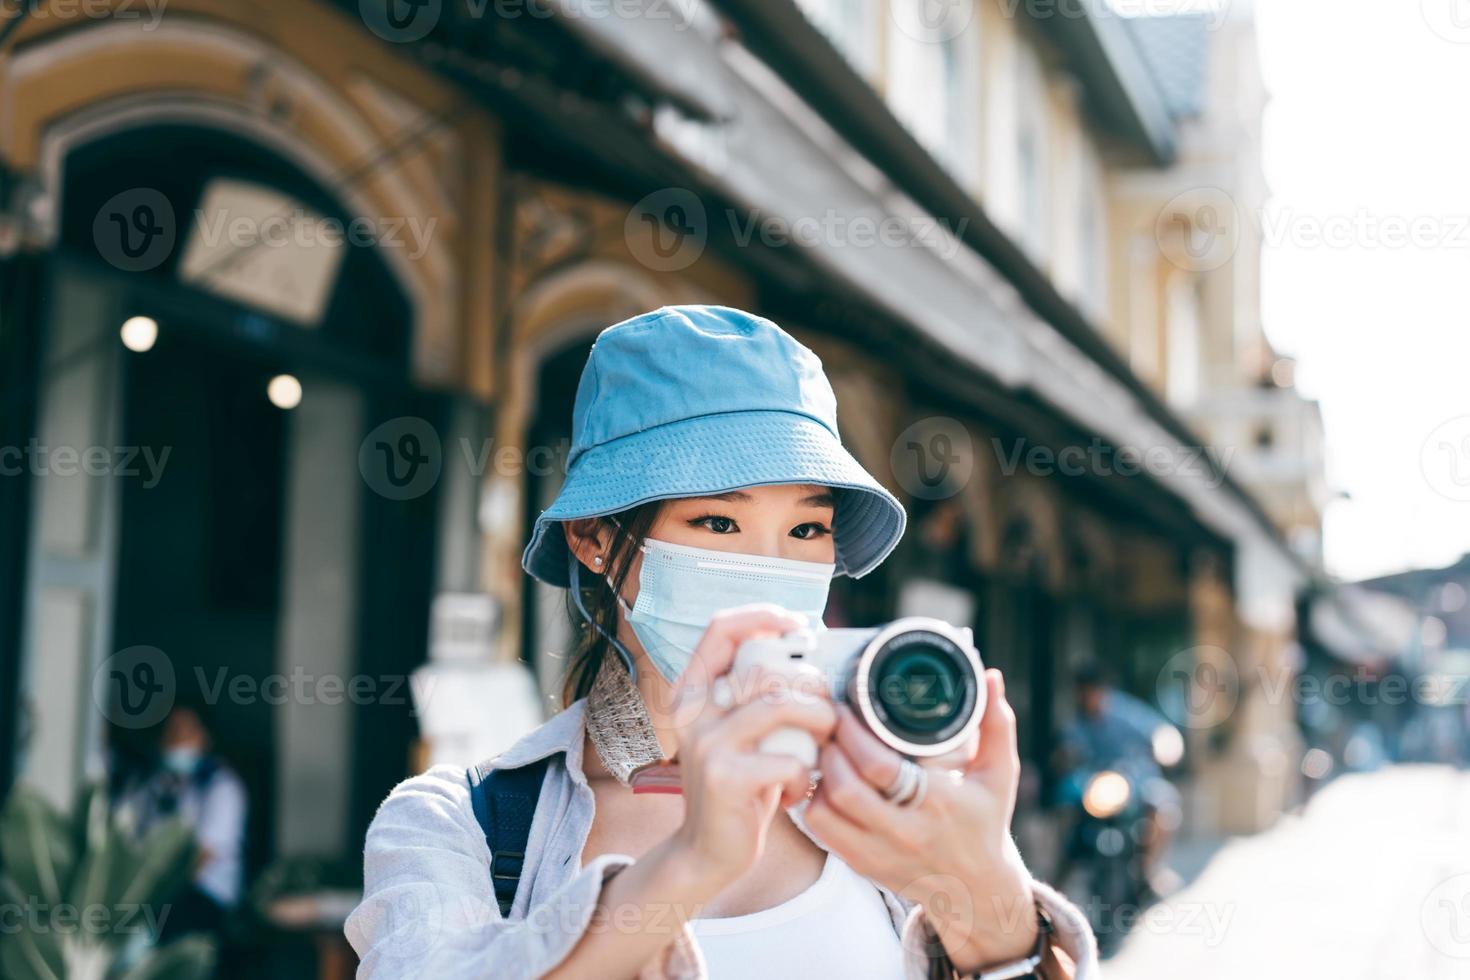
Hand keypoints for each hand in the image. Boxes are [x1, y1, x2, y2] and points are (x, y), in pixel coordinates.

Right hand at [666, 605, 836, 894]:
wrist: (706, 852)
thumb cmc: (738, 783)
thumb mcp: (736, 731)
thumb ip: (753, 694)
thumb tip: (800, 647)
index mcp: (692, 691)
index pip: (721, 628)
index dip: (762, 616)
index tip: (798, 627)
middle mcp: (692, 712)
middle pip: (765, 667)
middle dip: (811, 683)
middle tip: (827, 708)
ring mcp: (706, 744)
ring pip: (781, 706)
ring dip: (819, 721)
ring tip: (824, 742)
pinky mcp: (726, 779)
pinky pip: (788, 759)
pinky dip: (805, 774)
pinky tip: (800, 788)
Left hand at [804, 669, 1037, 972]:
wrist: (975, 891)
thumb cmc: (984, 823)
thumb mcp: (999, 775)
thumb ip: (996, 725)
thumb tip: (990, 676)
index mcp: (939, 803)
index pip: (881, 768)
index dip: (854, 734)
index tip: (845, 708)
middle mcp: (906, 832)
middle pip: (845, 789)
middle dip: (829, 749)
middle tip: (828, 723)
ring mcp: (879, 853)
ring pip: (824, 813)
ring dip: (818, 776)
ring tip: (825, 750)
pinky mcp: (861, 865)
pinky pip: (821, 833)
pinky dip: (815, 802)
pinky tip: (824, 780)